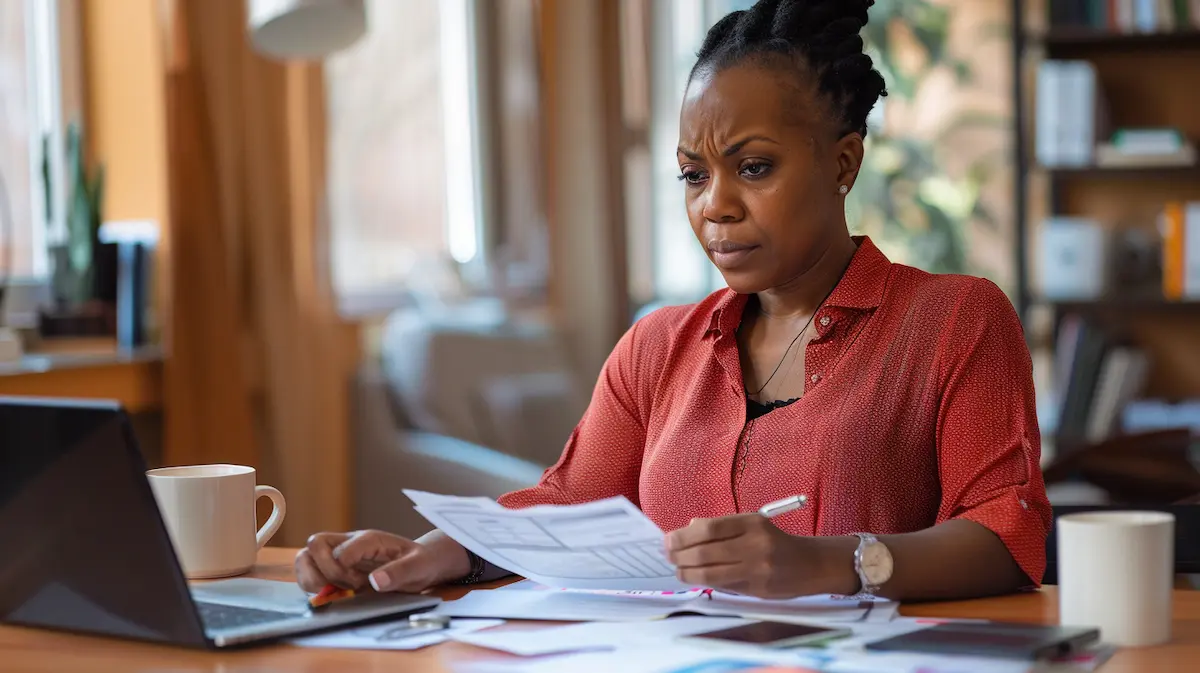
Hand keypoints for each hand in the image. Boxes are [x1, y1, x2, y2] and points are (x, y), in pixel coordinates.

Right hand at [295, 530, 463, 593]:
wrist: (420, 563)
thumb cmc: (419, 563)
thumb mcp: (418, 568)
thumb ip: (400, 573)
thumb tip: (375, 582)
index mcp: (370, 539)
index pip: (344, 546)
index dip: (345, 567)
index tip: (361, 583)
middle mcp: (349, 543)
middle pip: (315, 543)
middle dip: (324, 571)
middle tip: (346, 587)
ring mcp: (338, 554)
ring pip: (304, 557)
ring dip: (313, 578)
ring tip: (336, 592)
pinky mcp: (332, 568)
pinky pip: (307, 573)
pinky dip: (311, 586)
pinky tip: (333, 595)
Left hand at [664, 514, 857, 598]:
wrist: (812, 564)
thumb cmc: (775, 541)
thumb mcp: (752, 525)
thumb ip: (720, 528)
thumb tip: (685, 531)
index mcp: (753, 523)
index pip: (709, 529)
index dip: (683, 536)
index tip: (669, 539)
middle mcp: (755, 545)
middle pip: (706, 552)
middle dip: (680, 555)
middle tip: (668, 556)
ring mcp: (757, 570)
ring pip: (710, 574)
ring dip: (687, 572)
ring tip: (678, 569)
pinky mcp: (758, 590)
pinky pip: (723, 586)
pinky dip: (704, 582)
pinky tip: (695, 578)